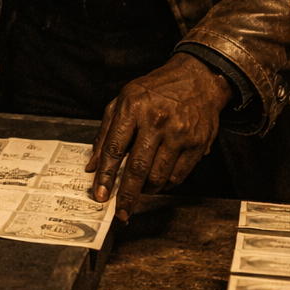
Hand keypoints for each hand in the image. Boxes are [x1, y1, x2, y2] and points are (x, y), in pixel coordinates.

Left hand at [85, 53, 230, 221]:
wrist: (197, 77)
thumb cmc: (155, 90)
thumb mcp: (123, 100)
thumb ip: (105, 133)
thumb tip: (92, 165)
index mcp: (132, 108)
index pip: (114, 148)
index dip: (106, 176)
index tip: (100, 194)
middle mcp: (156, 121)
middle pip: (137, 168)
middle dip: (127, 195)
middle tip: (121, 211)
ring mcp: (178, 133)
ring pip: (159, 176)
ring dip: (147, 190)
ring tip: (141, 189)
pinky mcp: (197, 143)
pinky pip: (179, 175)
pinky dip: (166, 185)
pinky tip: (159, 181)